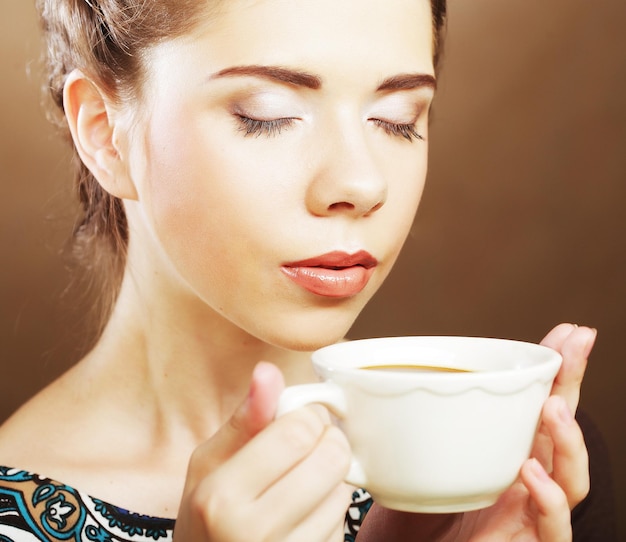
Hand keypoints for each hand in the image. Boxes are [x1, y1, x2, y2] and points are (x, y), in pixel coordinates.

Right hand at [174, 362, 352, 541]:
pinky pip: (344, 523)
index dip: (307, 415)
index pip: (298, 432)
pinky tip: (305, 512)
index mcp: (222, 497)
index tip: (299, 418)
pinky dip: (331, 509)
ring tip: (300, 483)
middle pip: (331, 457)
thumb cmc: (206, 517)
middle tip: (308, 445)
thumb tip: (269, 371)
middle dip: (326, 440)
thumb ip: (245, 418)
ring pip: (344, 490)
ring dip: (331, 478)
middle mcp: (256, 532)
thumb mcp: (208, 464)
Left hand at [357, 323, 596, 541]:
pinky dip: (548, 502)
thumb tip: (356, 380)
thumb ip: (394, 424)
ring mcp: (524, 517)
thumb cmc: (404, 517)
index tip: (564, 333)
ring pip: (570, 481)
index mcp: (500, 455)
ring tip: (552, 406)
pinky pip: (553, 532)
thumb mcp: (403, 457)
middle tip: (577, 343)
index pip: (534, 409)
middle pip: (560, 433)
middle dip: (571, 385)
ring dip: (567, 440)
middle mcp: (520, 483)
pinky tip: (532, 472)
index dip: (552, 373)